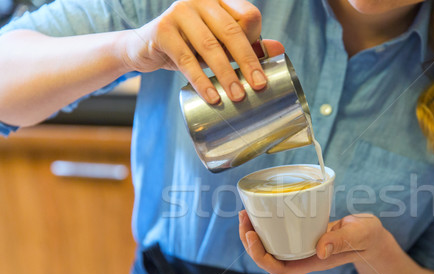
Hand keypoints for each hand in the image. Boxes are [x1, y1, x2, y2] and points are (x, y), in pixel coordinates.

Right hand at [120, 0, 284, 102]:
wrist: (145, 48)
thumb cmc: (189, 45)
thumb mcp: (219, 45)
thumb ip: (247, 45)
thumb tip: (279, 50)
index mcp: (220, 1)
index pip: (248, 16)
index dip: (256, 42)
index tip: (261, 72)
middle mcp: (201, 0)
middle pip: (232, 31)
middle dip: (247, 61)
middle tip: (258, 87)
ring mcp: (180, 12)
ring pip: (210, 46)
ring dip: (226, 74)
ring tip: (237, 96)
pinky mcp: (163, 30)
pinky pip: (186, 59)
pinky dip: (201, 80)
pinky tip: (211, 97)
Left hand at [239, 210, 392, 273]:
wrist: (372, 235)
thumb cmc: (367, 237)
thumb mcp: (359, 235)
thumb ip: (342, 241)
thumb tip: (320, 250)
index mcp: (313, 262)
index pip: (279, 269)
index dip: (260, 257)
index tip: (252, 235)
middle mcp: (303, 256)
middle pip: (267, 258)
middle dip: (250, 241)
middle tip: (244, 216)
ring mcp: (302, 246)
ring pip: (270, 246)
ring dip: (254, 232)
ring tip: (246, 213)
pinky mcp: (303, 234)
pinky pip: (279, 234)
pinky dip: (267, 224)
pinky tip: (262, 210)